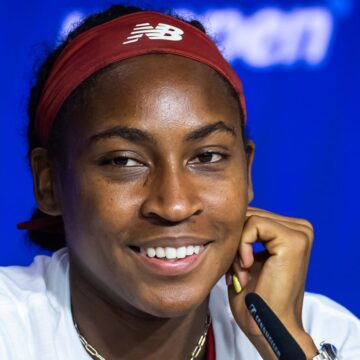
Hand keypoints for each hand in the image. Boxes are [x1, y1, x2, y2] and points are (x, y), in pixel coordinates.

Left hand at [227, 207, 317, 359]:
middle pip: (250, 214)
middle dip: (236, 241)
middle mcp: (301, 227)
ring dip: (238, 247)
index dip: (236, 236)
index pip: (252, 214)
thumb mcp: (246, 255)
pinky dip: (242, 246)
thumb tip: (229, 211)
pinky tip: (247, 267)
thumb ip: (244, 232)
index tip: (237, 266)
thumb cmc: (254, 296)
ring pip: (250, 218)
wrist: (267, 325)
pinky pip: (254, 224)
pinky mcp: (294, 239)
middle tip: (239, 271)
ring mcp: (300, 232)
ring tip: (242, 272)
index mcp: (292, 230)